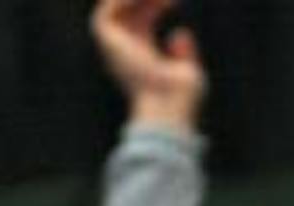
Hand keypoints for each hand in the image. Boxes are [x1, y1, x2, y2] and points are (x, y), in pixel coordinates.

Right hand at [91, 0, 205, 129]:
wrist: (167, 107)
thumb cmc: (179, 98)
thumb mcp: (187, 71)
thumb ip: (185, 54)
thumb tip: (179, 34)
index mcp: (141, 54)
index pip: (143, 17)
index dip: (156, 3)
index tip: (175, 2)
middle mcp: (125, 49)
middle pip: (128, 9)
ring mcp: (114, 46)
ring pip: (113, 8)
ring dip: (133, 0)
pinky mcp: (108, 44)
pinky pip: (106, 12)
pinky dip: (122, 2)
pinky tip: (144, 0)